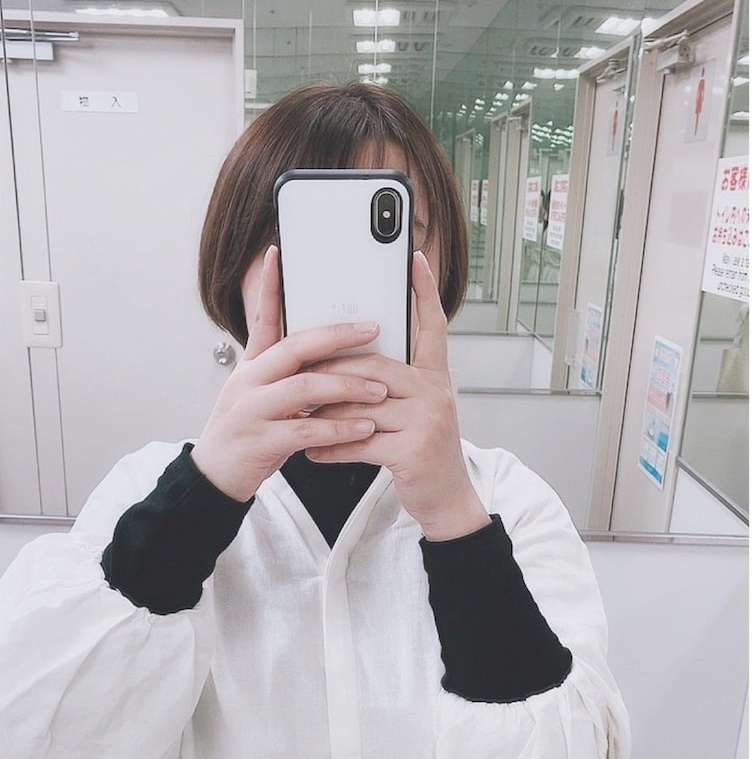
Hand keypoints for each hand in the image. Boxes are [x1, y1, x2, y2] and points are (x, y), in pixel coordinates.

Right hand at [190, 246, 390, 501]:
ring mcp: (252, 410)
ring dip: (346, 387)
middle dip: (337, 336)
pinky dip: (338, 430)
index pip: (262, 318)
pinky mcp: (261, 441)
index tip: (278, 254)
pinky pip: (306, 431)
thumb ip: (290, 371)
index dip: (268, 286)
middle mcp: (249, 381)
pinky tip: (364, 428)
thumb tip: (327, 348)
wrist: (216, 476)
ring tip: (380, 389)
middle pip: (294, 348)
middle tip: (374, 329)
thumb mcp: (264, 393)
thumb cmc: (249, 432)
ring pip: (303, 389)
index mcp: (253, 366)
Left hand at [303, 251, 490, 540]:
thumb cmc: (422, 453)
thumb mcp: (415, 411)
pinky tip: (312, 452)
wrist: (446, 500)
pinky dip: (331, 448)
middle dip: (330, 372)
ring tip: (297, 418)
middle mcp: (436, 393)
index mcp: (435, 378)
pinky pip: (359, 441)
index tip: (415, 259)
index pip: (432, 326)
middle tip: (297, 376)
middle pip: (374, 366)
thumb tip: (348, 364)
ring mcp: (427, 421)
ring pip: (360, 405)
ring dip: (323, 414)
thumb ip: (392, 385)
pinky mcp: (412, 451)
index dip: (425, 292)